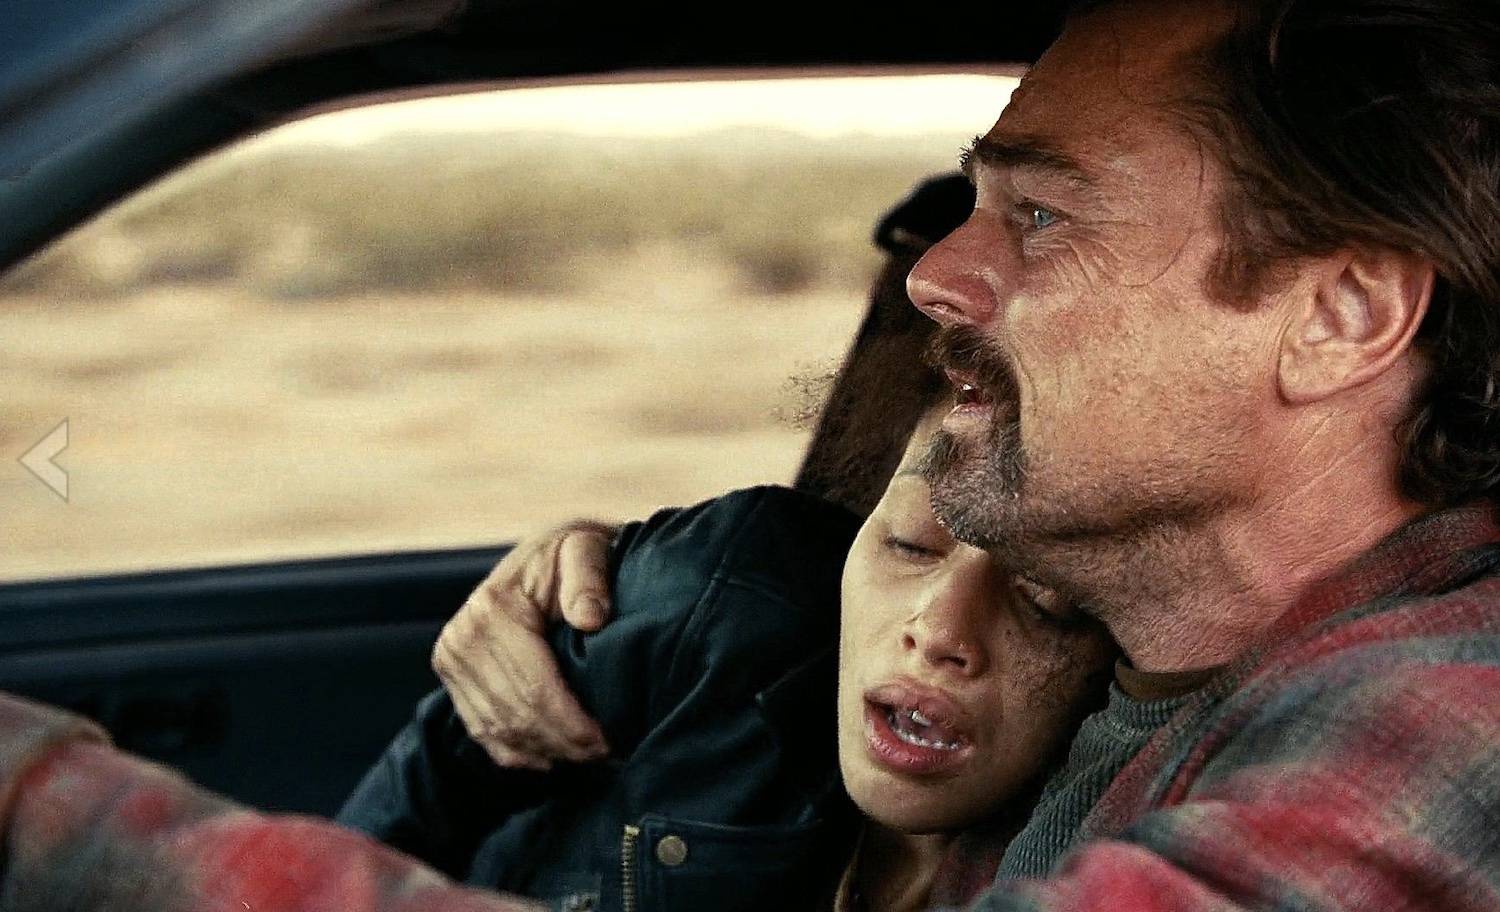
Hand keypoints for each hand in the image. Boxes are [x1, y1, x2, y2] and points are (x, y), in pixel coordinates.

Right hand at [431, 521, 616, 769]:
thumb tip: (589, 618)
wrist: (543, 555)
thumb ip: (590, 580)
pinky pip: (482, 732)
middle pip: (515, 716)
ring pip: (499, 731)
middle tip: (606, 753)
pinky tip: (550, 756)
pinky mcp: (453, 677)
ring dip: (545, 751)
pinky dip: (518, 752)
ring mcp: (451, 660)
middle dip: (563, 743)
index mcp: (492, 610)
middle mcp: (461, 638)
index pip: (533, 689)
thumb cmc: (571, 555)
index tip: (609, 740)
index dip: (572, 724)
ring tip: (586, 755)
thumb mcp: (586, 550)